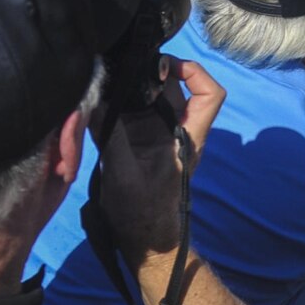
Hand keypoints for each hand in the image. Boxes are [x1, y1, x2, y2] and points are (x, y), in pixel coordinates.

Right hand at [93, 58, 226, 258]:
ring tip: (104, 78)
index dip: (195, 72)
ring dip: (128, 87)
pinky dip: (113, 102)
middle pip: (171, 88)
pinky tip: (94, 99)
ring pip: (147, 97)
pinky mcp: (135, 141)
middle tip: (120, 64)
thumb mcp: (124, 174)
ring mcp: (156, 135)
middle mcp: (175, 130)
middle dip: (149, 72)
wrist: (142, 240)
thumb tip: (94, 102)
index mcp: (187, 136)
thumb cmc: (143, 212)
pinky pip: (127, 112)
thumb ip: (111, 136)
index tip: (165, 66)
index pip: (210, 94)